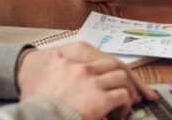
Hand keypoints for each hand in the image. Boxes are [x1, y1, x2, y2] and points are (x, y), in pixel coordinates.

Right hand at [17, 42, 156, 119]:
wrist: (34, 117)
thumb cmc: (35, 105)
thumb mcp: (41, 80)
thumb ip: (59, 72)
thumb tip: (72, 75)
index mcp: (66, 58)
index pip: (97, 57)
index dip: (111, 67)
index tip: (118, 74)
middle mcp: (81, 66)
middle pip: (115, 65)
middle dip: (128, 78)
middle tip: (137, 90)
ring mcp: (91, 81)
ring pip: (122, 78)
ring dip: (128, 90)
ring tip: (129, 102)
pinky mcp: (100, 98)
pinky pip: (122, 96)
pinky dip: (125, 104)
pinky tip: (120, 113)